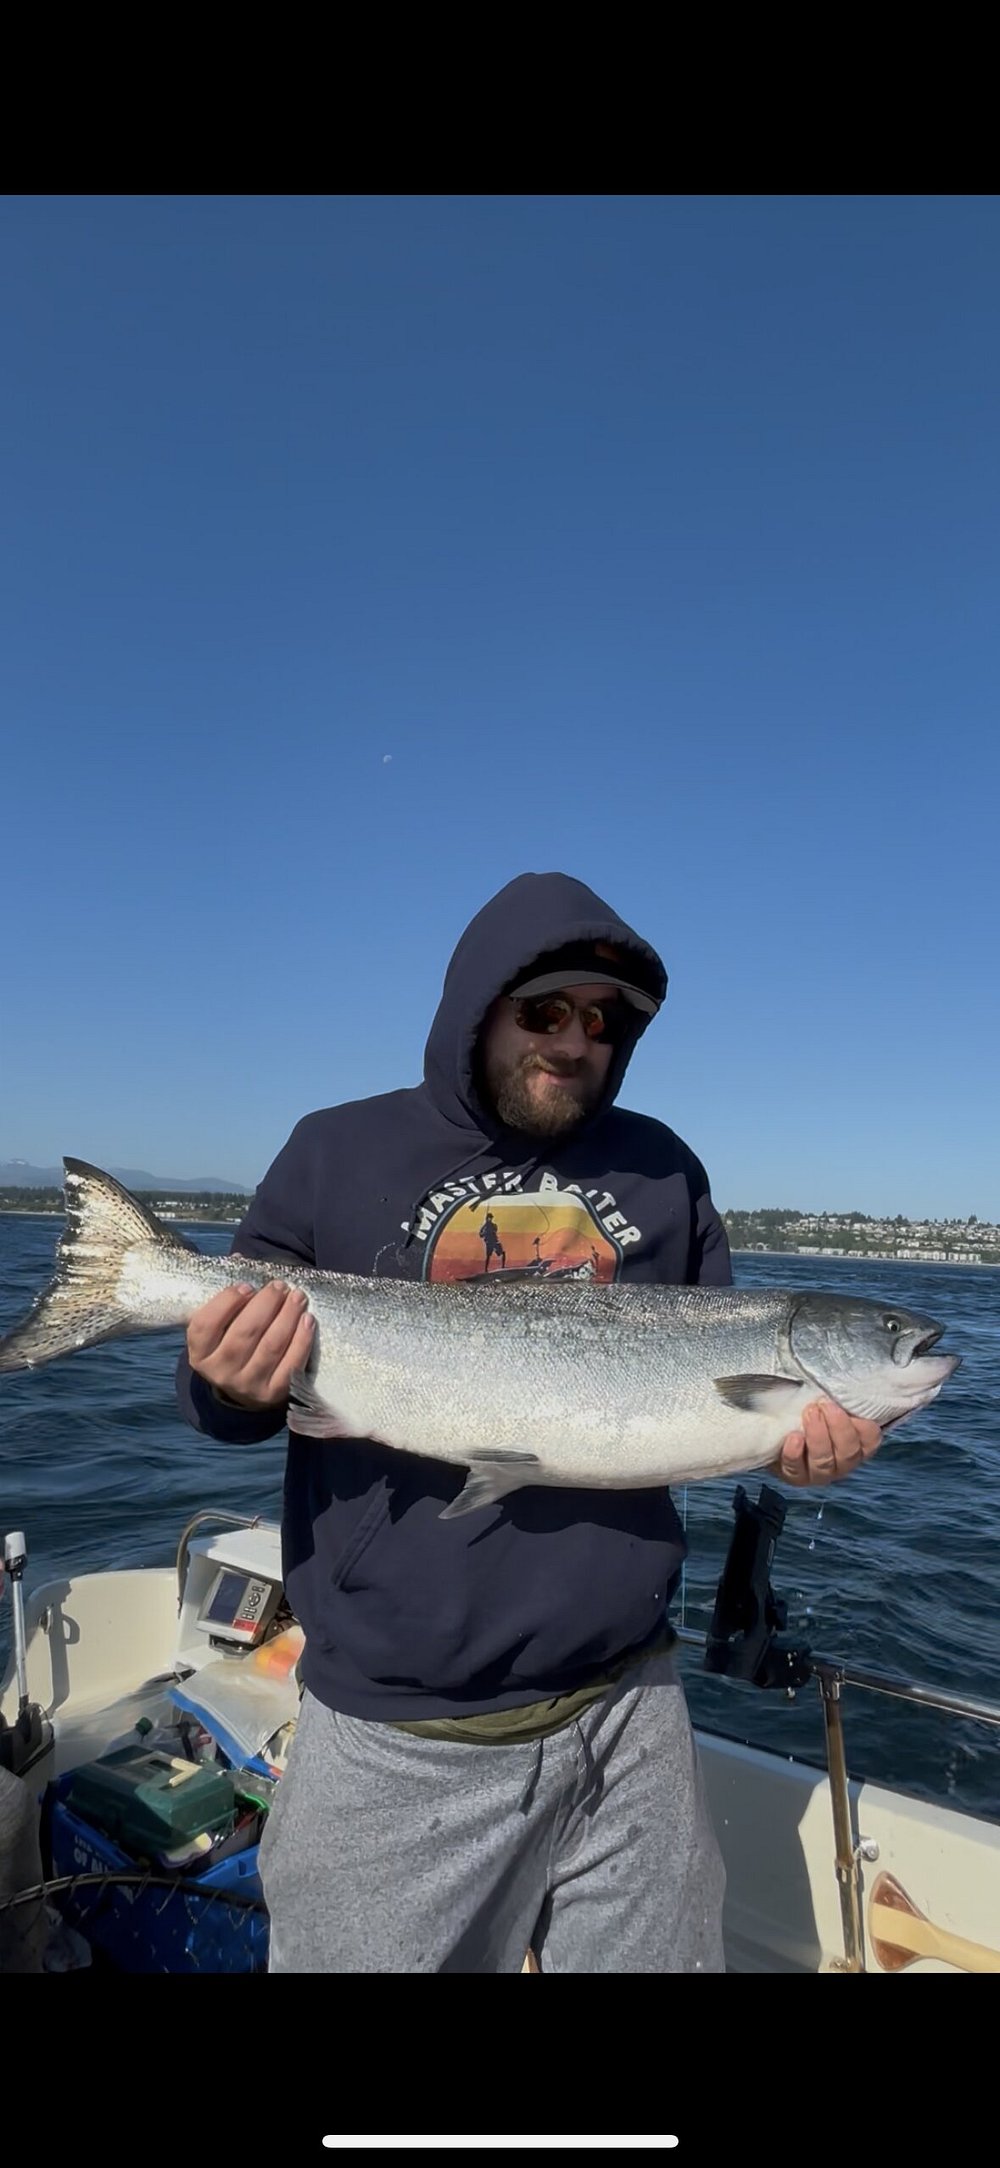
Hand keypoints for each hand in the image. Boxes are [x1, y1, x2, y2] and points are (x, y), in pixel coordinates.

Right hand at [186, 1280, 314, 1410]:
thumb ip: (228, 1294)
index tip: (246, 1285)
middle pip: (243, 1333)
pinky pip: (292, 1364)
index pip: (205, 1326)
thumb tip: (240, 1258)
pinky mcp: (274, 1393)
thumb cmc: (233, 1341)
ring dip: (287, 1316)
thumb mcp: (222, 1323)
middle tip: (280, 1286)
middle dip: (266, 1304)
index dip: (225, 1302)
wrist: (246, 1385)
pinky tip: (308, 1320)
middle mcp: (220, 1373)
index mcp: (200, 1353)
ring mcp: (247, 1386)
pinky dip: (302, 1339)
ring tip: (298, 1297)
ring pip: (270, 1346)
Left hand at [770, 1400, 882, 1487]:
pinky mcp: (794, 1476)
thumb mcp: (825, 1400)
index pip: (870, 1441)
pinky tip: (794, 1437)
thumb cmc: (807, 1409)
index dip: (865, 1428)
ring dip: (818, 1436)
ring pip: (824, 1462)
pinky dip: (795, 1453)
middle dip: (839, 1428)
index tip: (850, 1410)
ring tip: (809, 1413)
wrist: (776, 1427)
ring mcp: (818, 1473)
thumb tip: (841, 1380)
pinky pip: (796, 1469)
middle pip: (848, 1452)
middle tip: (824, 1405)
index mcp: (856, 1444)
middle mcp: (841, 1463)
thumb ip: (836, 1397)